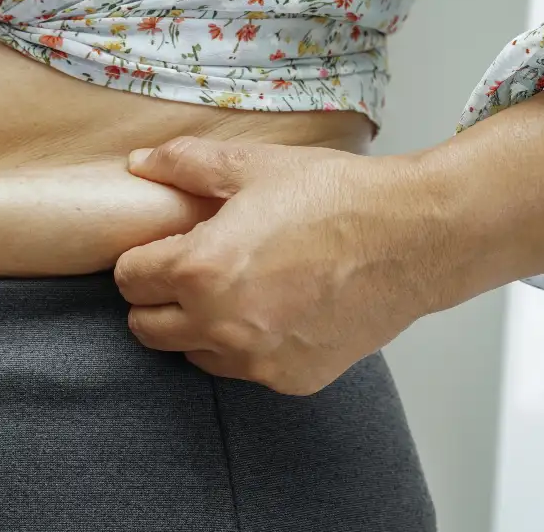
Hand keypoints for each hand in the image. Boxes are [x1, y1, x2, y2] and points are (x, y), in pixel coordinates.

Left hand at [115, 136, 463, 394]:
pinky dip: (244, 345)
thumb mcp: (253, 165)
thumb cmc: (337, 198)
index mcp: (200, 270)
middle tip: (185, 272)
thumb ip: (185, 164)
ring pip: (191, 353)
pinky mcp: (290, 378)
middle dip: (156, 299)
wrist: (413, 238)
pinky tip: (272, 310)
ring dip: (196, 326)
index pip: (130, 280)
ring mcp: (256, 359)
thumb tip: (140, 164)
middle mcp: (221, 325)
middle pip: (146, 328)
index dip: (140, 259)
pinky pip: (242, 369)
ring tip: (231, 289)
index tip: (159, 249)